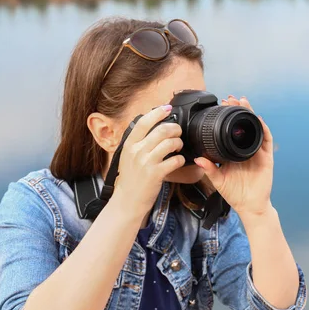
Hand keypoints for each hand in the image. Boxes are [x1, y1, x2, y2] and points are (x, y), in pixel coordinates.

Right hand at [113, 105, 184, 220]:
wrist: (127, 201)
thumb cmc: (131, 179)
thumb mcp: (128, 157)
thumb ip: (138, 143)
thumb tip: (153, 128)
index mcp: (129, 144)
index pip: (143, 122)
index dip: (157, 113)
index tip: (167, 109)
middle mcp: (137, 151)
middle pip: (161, 130)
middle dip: (175, 129)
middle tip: (178, 133)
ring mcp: (146, 162)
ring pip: (170, 143)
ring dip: (178, 143)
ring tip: (177, 148)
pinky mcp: (156, 174)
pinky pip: (175, 160)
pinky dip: (181, 159)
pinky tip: (178, 161)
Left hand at [194, 96, 273, 215]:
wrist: (250, 206)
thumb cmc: (235, 194)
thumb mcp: (218, 181)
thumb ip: (209, 169)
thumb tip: (198, 158)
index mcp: (233, 153)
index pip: (230, 130)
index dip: (227, 117)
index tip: (220, 106)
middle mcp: (245, 149)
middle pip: (243, 125)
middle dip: (238, 110)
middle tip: (230, 99)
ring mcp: (257, 152)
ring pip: (254, 128)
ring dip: (250, 114)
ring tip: (244, 102)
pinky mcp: (266, 158)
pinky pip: (266, 140)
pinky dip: (263, 129)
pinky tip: (258, 120)